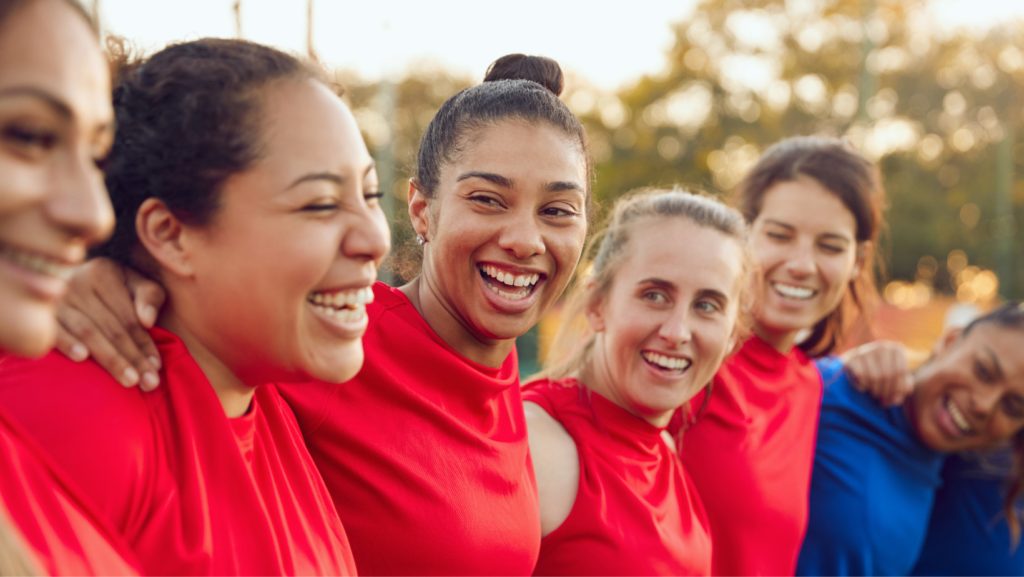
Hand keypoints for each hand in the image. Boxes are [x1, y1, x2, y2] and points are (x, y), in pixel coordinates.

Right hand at [54, 258, 166, 390]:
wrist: (62, 277)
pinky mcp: (38, 313)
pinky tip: (82, 358)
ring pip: (88, 332)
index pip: (128, 316)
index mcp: (103, 272)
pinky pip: (54, 331)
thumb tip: (148, 320)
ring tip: (129, 381)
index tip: (157, 366)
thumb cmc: (109, 286)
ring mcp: (55, 298)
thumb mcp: (135, 283)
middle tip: (149, 383)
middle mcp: (77, 281)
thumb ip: (150, 296)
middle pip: (111, 327)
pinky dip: (67, 343)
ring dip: (110, 359)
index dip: (144, 343)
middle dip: (132, 358)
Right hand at [841, 340, 913, 405]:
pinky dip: (863, 386)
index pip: (900, 371)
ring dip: (875, 391)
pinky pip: (861, 376)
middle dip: (886, 393)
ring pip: (874, 377)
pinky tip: (865, 387)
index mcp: (896, 349)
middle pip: (887, 375)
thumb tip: (897, 399)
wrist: (860, 360)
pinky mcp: (854, 357)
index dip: (898, 388)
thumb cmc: (883, 370)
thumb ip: (902, 387)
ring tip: (876, 396)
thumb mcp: (896, 376)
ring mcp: (867, 350)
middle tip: (885, 403)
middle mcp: (882, 346)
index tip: (895, 401)